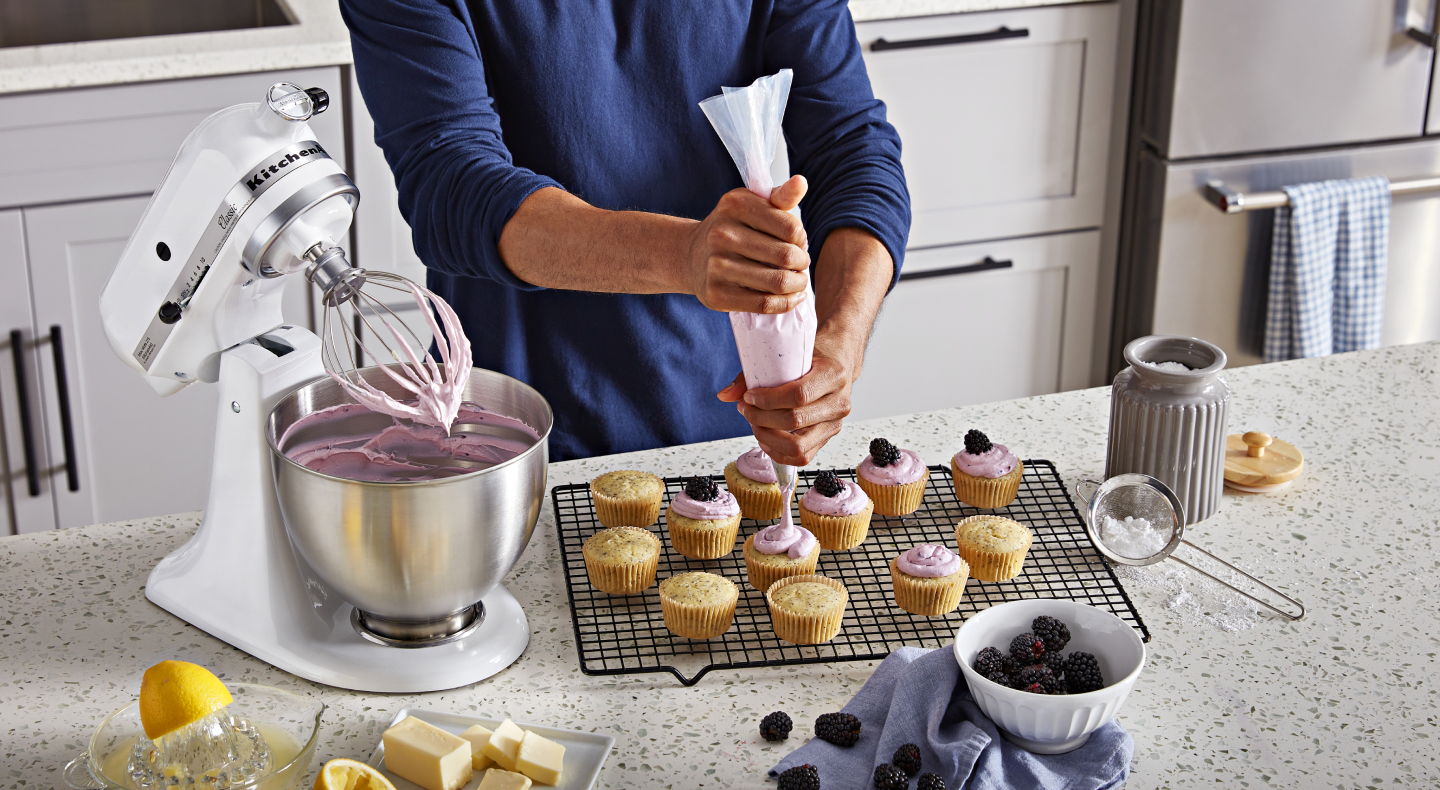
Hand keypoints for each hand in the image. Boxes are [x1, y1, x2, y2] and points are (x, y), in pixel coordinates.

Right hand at [685, 176, 809, 313]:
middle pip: (786, 256)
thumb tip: (801, 182)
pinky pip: (763, 304)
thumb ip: (780, 196)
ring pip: (778, 282)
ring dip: (798, 285)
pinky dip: (786, 303)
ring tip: (798, 281)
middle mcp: (722, 234)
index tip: (798, 243)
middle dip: (802, 263)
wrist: (690, 256)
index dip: (802, 239)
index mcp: (735, 205)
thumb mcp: (751, 205)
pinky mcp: (716, 294)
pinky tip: (792, 296)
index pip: (791, 228)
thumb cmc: (731, 229)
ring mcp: (716, 266)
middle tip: (800, 265)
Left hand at [716, 338, 858, 466]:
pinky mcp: (827, 437)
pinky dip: (778, 453)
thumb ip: (754, 374)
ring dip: (768, 437)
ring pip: (798, 445)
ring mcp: (835, 423)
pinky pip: (802, 457)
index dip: (767, 400)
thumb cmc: (813, 357)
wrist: (838, 363)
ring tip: (754, 424)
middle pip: (794, 421)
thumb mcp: (788, 356)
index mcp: (833, 375)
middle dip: (762, 418)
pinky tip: (765, 439)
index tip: (749, 396)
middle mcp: (839, 403)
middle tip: (745, 409)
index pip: (798, 395)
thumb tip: (724, 396)